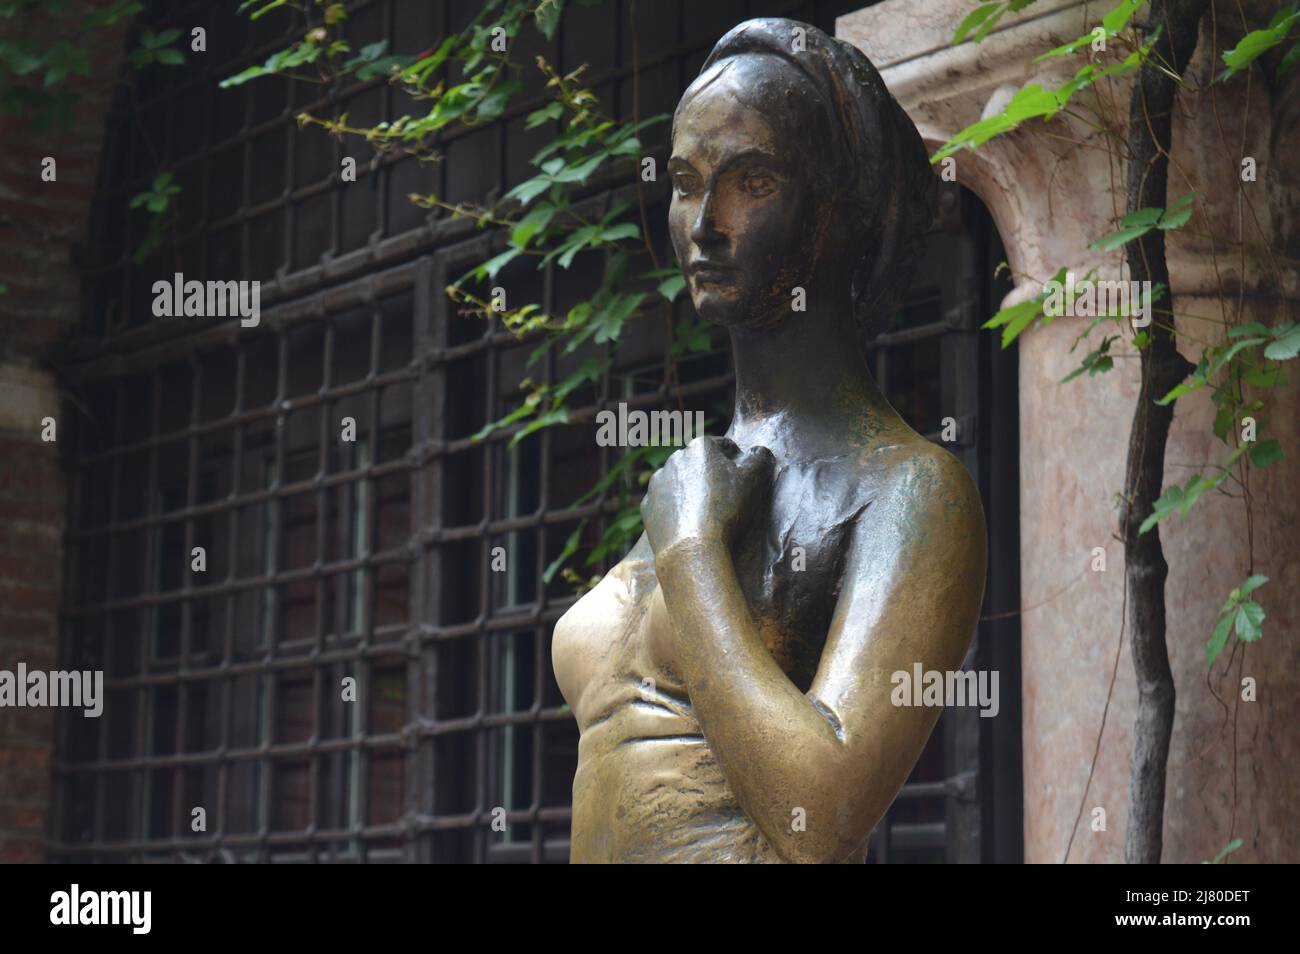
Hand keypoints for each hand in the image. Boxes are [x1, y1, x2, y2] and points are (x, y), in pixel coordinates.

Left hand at [640, 436, 775, 556]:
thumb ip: (760, 457)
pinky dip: (675, 509)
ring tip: (705, 512)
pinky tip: (688, 523)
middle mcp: (674, 458)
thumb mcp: (754, 479)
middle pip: (700, 463)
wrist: (693, 549)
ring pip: (680, 482)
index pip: (724, 446)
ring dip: (691, 490)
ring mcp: (657, 483)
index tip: (743, 479)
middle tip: (726, 498)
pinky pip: (665, 503)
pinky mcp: (647, 506)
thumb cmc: (727, 510)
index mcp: (700, 447)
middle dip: (712, 474)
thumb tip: (758, 451)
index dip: (737, 461)